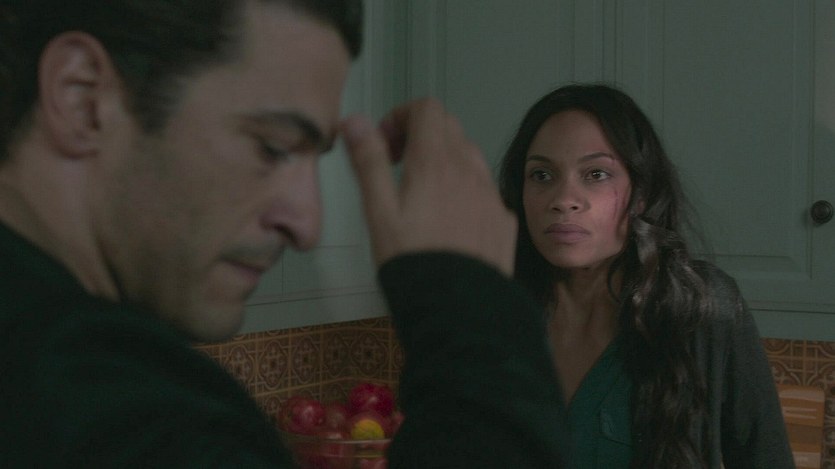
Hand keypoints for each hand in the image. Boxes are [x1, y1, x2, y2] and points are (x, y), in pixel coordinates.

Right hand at [340, 98, 516, 275]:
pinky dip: (464, 190)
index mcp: (435, 163)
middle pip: (449, 128)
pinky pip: (484, 189)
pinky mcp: (503, 220)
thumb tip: (356, 122)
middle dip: (420, 136)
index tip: (386, 144)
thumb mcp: (379, 211)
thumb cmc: (413, 263)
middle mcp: (469, 171)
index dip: (401, 116)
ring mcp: (491, 195)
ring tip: (421, 195)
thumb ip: (369, 161)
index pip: (426, 109)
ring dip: (444, 161)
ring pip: (469, 157)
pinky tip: (448, 221)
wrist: (460, 310)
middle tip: (397, 166)